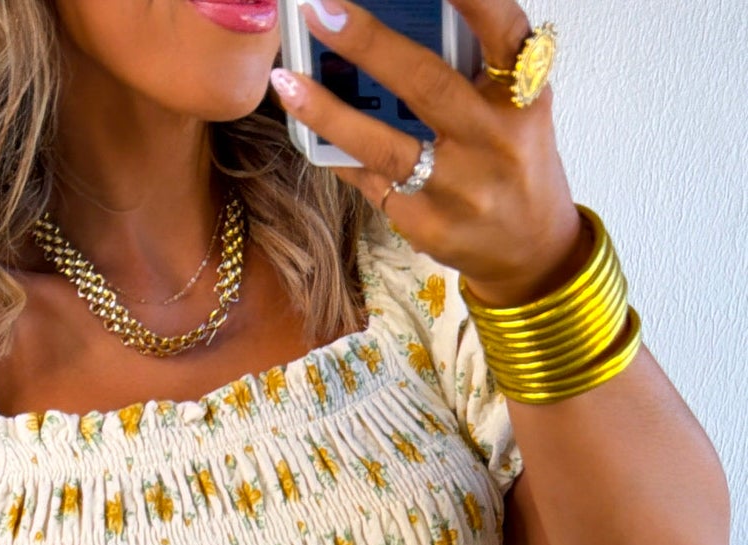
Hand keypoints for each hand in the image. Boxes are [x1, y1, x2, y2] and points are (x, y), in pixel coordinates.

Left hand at [270, 0, 587, 307]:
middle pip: (426, 84)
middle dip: (368, 44)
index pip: (502, 29)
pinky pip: (370, 181)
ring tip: (286, 80)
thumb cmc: (513, 157)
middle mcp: (495, 141)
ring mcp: (459, 190)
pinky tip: (307, 126)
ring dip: (328, 112)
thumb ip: (470, 65)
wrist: (530, 249)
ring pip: (384, 146)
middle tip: (319, 9)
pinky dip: (337, 150)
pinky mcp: (428, 226)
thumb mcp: (512, 105)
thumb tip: (391, 15)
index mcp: (522, 95)